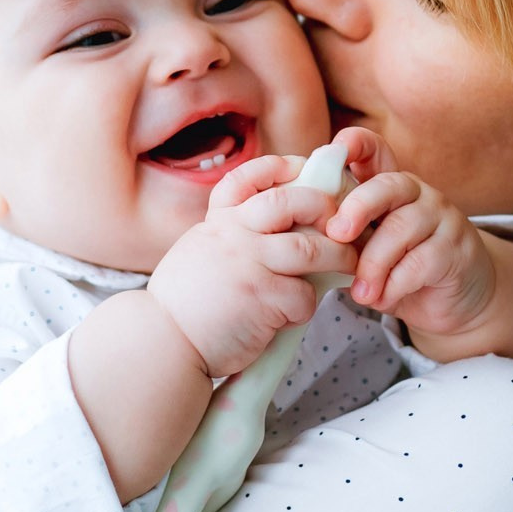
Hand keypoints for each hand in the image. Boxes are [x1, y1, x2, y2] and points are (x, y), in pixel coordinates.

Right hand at [145, 154, 357, 377]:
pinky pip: (304, 295)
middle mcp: (233, 235)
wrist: (162, 343)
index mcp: (217, 223)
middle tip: (343, 224)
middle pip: (293, 202)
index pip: (248, 179)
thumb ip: (228, 239)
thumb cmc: (183, 308)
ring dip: (340, 257)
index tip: (303, 170)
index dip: (280, 168)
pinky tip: (292, 318)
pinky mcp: (262, 297)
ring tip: (350, 267)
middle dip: (326, 208)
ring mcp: (248, 263)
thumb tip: (272, 233)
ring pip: (311, 248)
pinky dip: (306, 307)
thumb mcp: (198, 254)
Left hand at [323, 127, 497, 338]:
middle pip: (387, 186)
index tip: (336, 150)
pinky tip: (382, 298)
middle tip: (337, 236)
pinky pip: (420, 261)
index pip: (376, 151)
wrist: (453, 301)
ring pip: (401, 228)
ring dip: (373, 264)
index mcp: (389, 189)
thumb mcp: (366, 251)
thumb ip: (344, 237)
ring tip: (360, 292)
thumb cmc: (399, 271)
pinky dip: (395, 284)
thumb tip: (302, 238)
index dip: (357, 143)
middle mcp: (418, 194)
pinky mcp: (456, 249)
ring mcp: (441, 218)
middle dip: (357, 208)